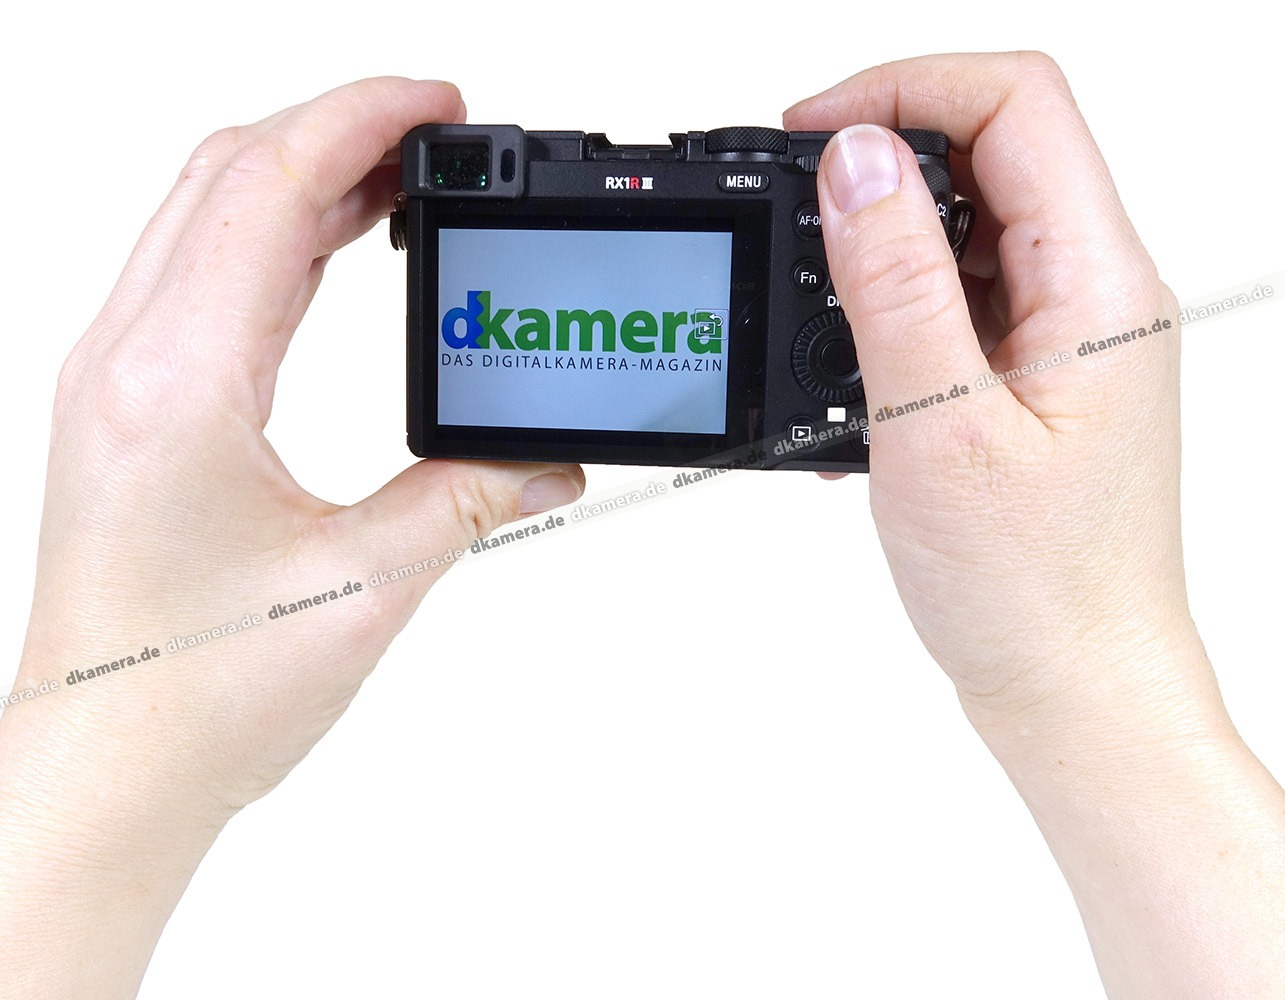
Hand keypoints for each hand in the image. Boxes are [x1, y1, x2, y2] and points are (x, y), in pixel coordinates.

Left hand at [0, 77, 583, 998]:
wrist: (105, 773)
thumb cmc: (190, 700)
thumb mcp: (362, 588)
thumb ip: (467, 500)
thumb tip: (545, 460)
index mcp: (176, 384)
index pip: (267, 186)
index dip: (362, 119)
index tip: (443, 104)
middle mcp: (126, 362)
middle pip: (226, 173)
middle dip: (338, 130)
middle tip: (440, 138)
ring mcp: (114, 380)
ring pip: (204, 214)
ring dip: (302, 178)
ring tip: (403, 186)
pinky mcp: (125, 407)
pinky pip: (195, 273)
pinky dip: (269, 235)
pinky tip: (330, 254)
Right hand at [786, 52, 1284, 996]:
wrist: (1071, 684)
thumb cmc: (1033, 588)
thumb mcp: (939, 426)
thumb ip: (896, 283)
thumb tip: (853, 163)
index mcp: (1095, 285)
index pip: (1015, 103)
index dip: (904, 89)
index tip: (811, 134)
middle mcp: (1093, 292)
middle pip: (991, 147)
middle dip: (881, 153)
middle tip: (795, 204)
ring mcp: (1064, 332)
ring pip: (968, 222)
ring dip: (880, 238)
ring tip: (814, 299)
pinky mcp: (1030, 373)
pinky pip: (960, 294)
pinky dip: (891, 306)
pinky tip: (849, 364)